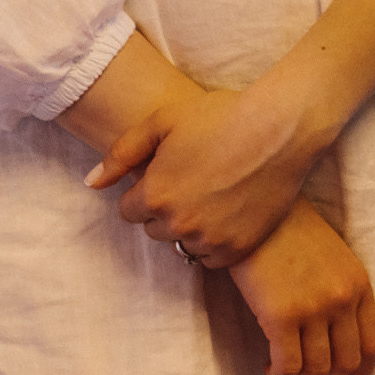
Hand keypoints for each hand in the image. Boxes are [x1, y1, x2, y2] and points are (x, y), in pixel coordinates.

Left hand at [89, 86, 321, 266]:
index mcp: (155, 194)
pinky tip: (229, 212)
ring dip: (190, 227)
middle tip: (194, 180)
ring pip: (183, 244)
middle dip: (166, 209)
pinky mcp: (237, 248)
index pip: (128, 211)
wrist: (281, 128)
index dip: (147, 189)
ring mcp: (209, 239)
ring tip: (213, 196)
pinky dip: (215, 241)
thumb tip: (92, 183)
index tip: (169, 173)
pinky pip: (211, 258)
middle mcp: (178, 224)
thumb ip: (122, 152)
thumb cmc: (222, 116)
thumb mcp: (164, 120)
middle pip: (154, 229)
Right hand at [225, 200, 374, 374]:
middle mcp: (342, 299)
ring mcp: (313, 309)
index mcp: (359, 285)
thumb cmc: (294, 234)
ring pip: (317, 369)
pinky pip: (288, 366)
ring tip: (284, 361)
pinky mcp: (281, 316)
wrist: (262, 212)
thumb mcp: (335, 260)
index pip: (374, 344)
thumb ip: (343, 295)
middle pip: (346, 362)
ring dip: (300, 373)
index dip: (362, 371)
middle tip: (306, 367)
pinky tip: (269, 362)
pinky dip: (279, 373)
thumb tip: (337, 341)